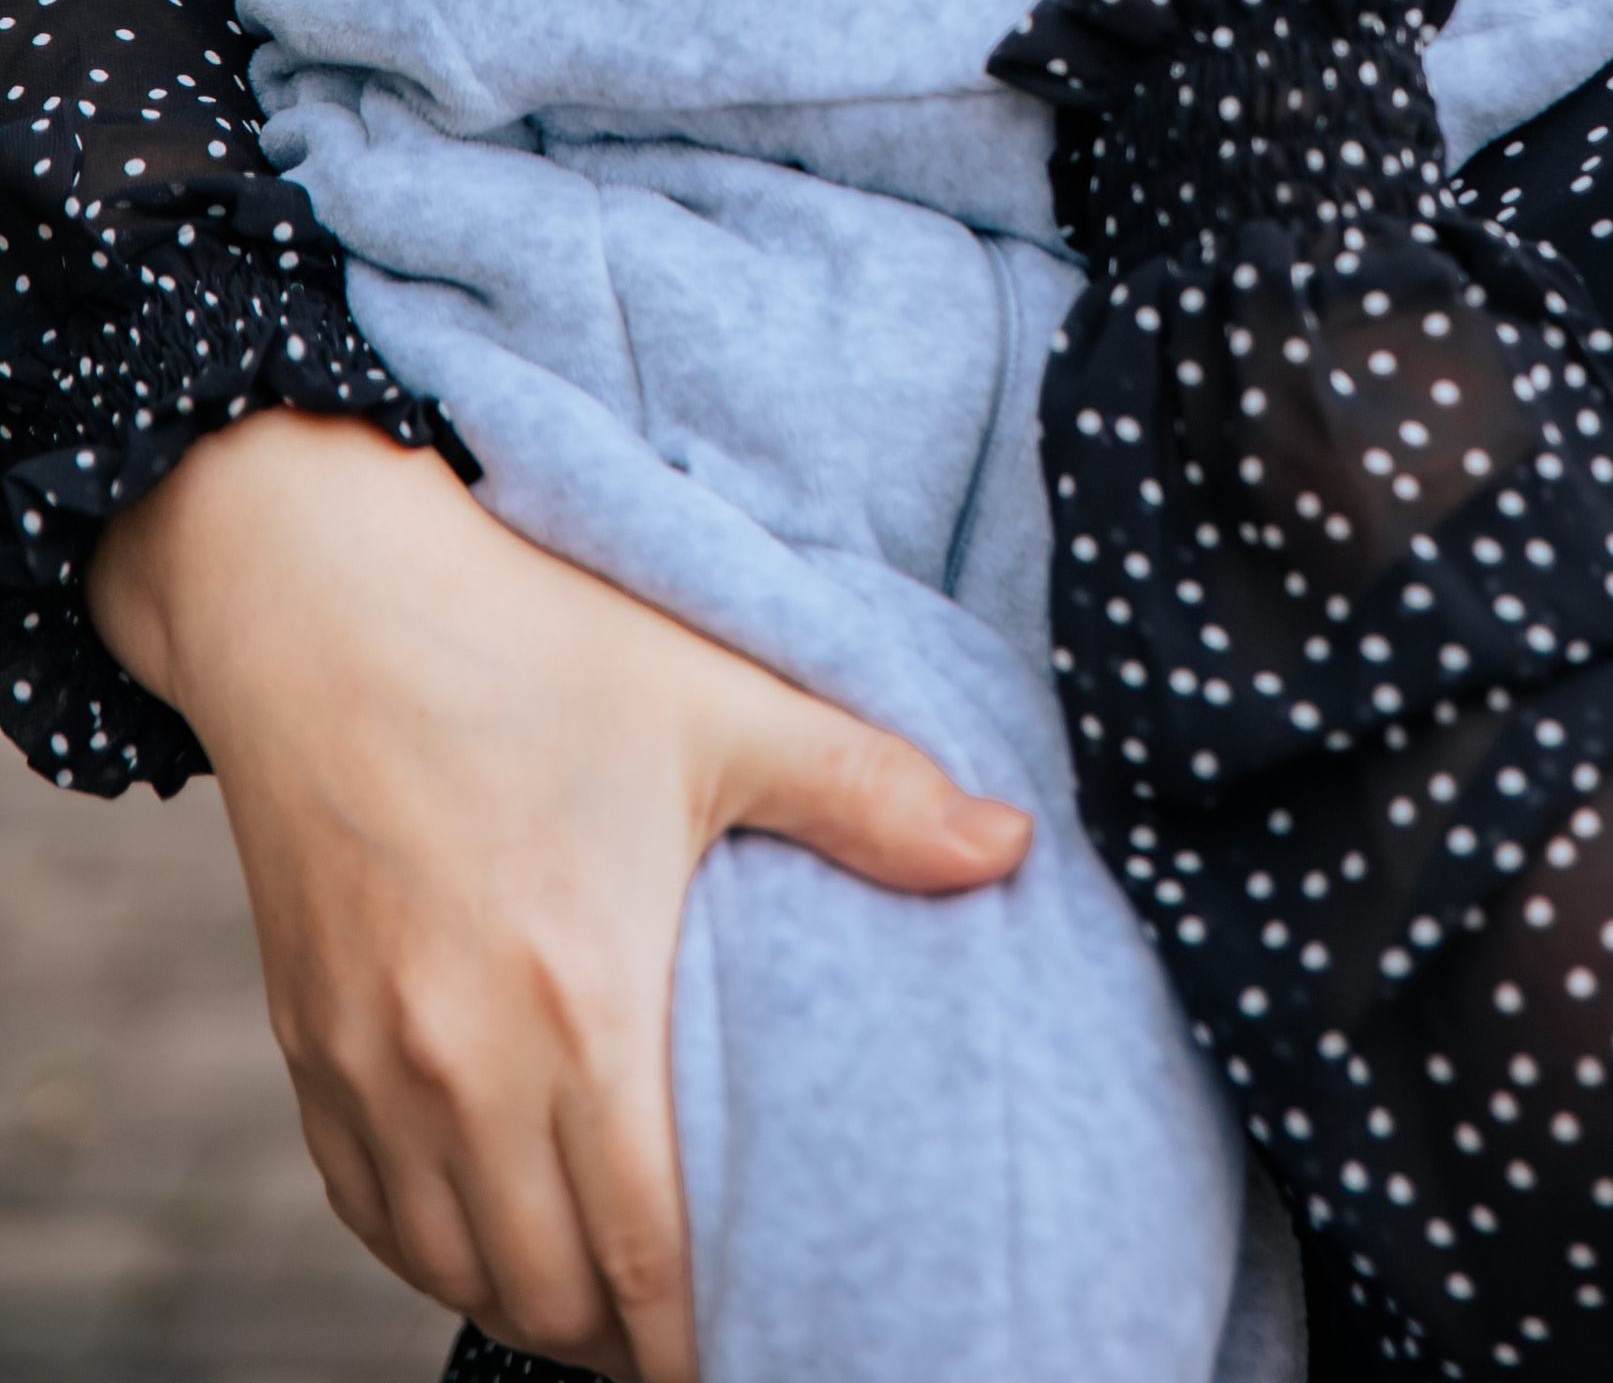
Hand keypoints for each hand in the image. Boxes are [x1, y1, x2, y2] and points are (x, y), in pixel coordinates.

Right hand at [89, 410, 1028, 1381]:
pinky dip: (438, 1249)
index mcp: (579, 1001)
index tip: (773, 1337)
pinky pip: (366, 1210)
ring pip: (451, 1268)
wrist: (322, 597)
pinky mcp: (305, 1042)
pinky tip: (499, 1230)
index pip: (643, 1254)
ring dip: (536, 1304)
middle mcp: (460, 1064)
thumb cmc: (532, 637)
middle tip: (709, 1325)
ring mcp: (367, 1064)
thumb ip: (867, 791)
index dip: (704, 1335)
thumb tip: (1015, 846)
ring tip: (619, 1296)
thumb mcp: (719, 699)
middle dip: (631, 1341)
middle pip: (546, 1293)